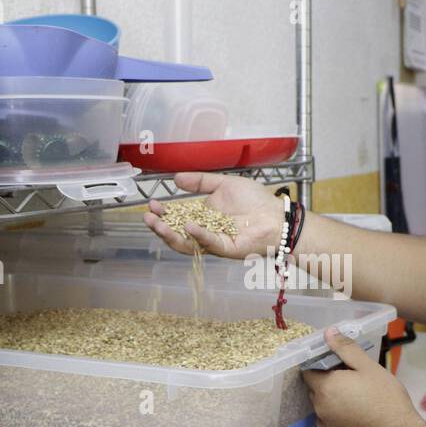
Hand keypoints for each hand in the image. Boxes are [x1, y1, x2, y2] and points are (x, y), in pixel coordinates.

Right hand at [143, 172, 284, 260]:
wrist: (277, 215)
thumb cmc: (255, 200)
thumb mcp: (223, 184)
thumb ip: (200, 181)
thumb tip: (176, 178)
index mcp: (204, 216)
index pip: (177, 217)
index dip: (164, 212)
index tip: (153, 203)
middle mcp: (205, 231)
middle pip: (177, 233)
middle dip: (160, 226)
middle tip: (148, 216)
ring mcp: (214, 242)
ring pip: (186, 243)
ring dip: (170, 234)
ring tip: (157, 224)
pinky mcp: (226, 248)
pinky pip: (208, 243)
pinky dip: (197, 234)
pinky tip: (188, 224)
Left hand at [301, 327, 425, 426]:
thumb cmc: (387, 400)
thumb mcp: (369, 368)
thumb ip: (346, 349)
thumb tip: (328, 333)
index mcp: (325, 387)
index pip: (309, 372)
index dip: (322, 367)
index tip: (338, 368)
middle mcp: (319, 409)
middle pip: (316, 392)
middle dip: (329, 386)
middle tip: (354, 385)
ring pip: (323, 411)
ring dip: (334, 406)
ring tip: (359, 405)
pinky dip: (340, 425)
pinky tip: (359, 423)